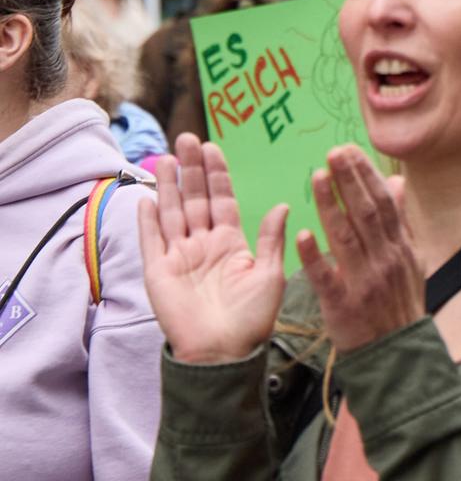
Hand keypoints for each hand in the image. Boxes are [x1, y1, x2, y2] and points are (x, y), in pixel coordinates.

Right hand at [138, 133, 287, 364]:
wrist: (224, 355)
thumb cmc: (252, 320)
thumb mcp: (270, 274)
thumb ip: (271, 239)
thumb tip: (283, 204)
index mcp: (230, 242)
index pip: (221, 198)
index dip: (216, 174)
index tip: (213, 147)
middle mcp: (203, 245)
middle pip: (194, 198)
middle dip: (191, 169)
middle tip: (187, 139)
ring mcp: (179, 258)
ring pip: (171, 213)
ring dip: (167, 186)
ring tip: (165, 158)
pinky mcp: (159, 274)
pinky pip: (151, 242)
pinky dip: (147, 221)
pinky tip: (145, 199)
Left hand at [297, 145, 424, 354]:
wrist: (396, 355)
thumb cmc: (399, 303)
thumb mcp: (410, 259)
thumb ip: (400, 221)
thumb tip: (397, 183)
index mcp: (399, 246)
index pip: (382, 202)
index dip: (366, 175)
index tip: (350, 151)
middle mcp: (384, 259)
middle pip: (365, 212)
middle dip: (349, 180)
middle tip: (333, 153)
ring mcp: (364, 282)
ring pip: (345, 237)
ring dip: (331, 206)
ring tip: (318, 177)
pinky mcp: (342, 305)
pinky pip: (327, 278)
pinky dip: (315, 256)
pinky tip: (302, 234)